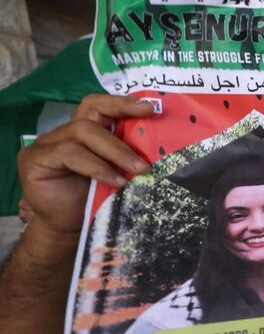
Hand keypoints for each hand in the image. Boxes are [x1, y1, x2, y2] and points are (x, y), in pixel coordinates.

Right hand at [17, 94, 153, 236]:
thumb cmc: (95, 201)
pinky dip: (97, 166)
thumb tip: (159, 145)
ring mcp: (45, 144)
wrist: (68, 230)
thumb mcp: (116, 173)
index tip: (150, 107)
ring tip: (138, 169)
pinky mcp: (34, 159)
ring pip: (82, 132)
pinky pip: (69, 154)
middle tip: (149, 130)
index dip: (121, 103)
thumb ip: (126, 155)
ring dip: (115, 151)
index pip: (98, 106)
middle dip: (122, 120)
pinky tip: (115, 181)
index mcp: (83, 132)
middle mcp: (62, 133)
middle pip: (90, 114)